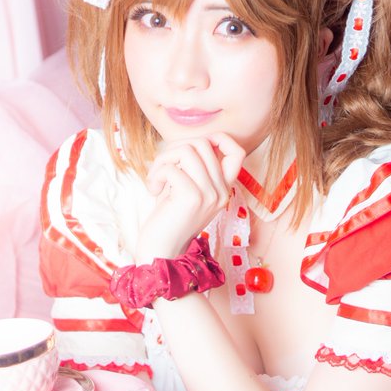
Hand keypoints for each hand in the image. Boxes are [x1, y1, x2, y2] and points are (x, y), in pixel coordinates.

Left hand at [136, 133, 244, 261]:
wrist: (161, 252)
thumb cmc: (168, 219)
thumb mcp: (186, 190)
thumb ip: (192, 168)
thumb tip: (186, 143)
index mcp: (223, 189)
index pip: (237, 152)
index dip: (218, 138)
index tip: (193, 147)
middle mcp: (222, 191)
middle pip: (203, 143)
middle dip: (175, 149)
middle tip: (162, 169)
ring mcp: (209, 195)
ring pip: (187, 150)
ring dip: (163, 159)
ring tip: (156, 179)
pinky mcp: (192, 198)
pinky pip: (171, 167)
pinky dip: (156, 174)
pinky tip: (153, 190)